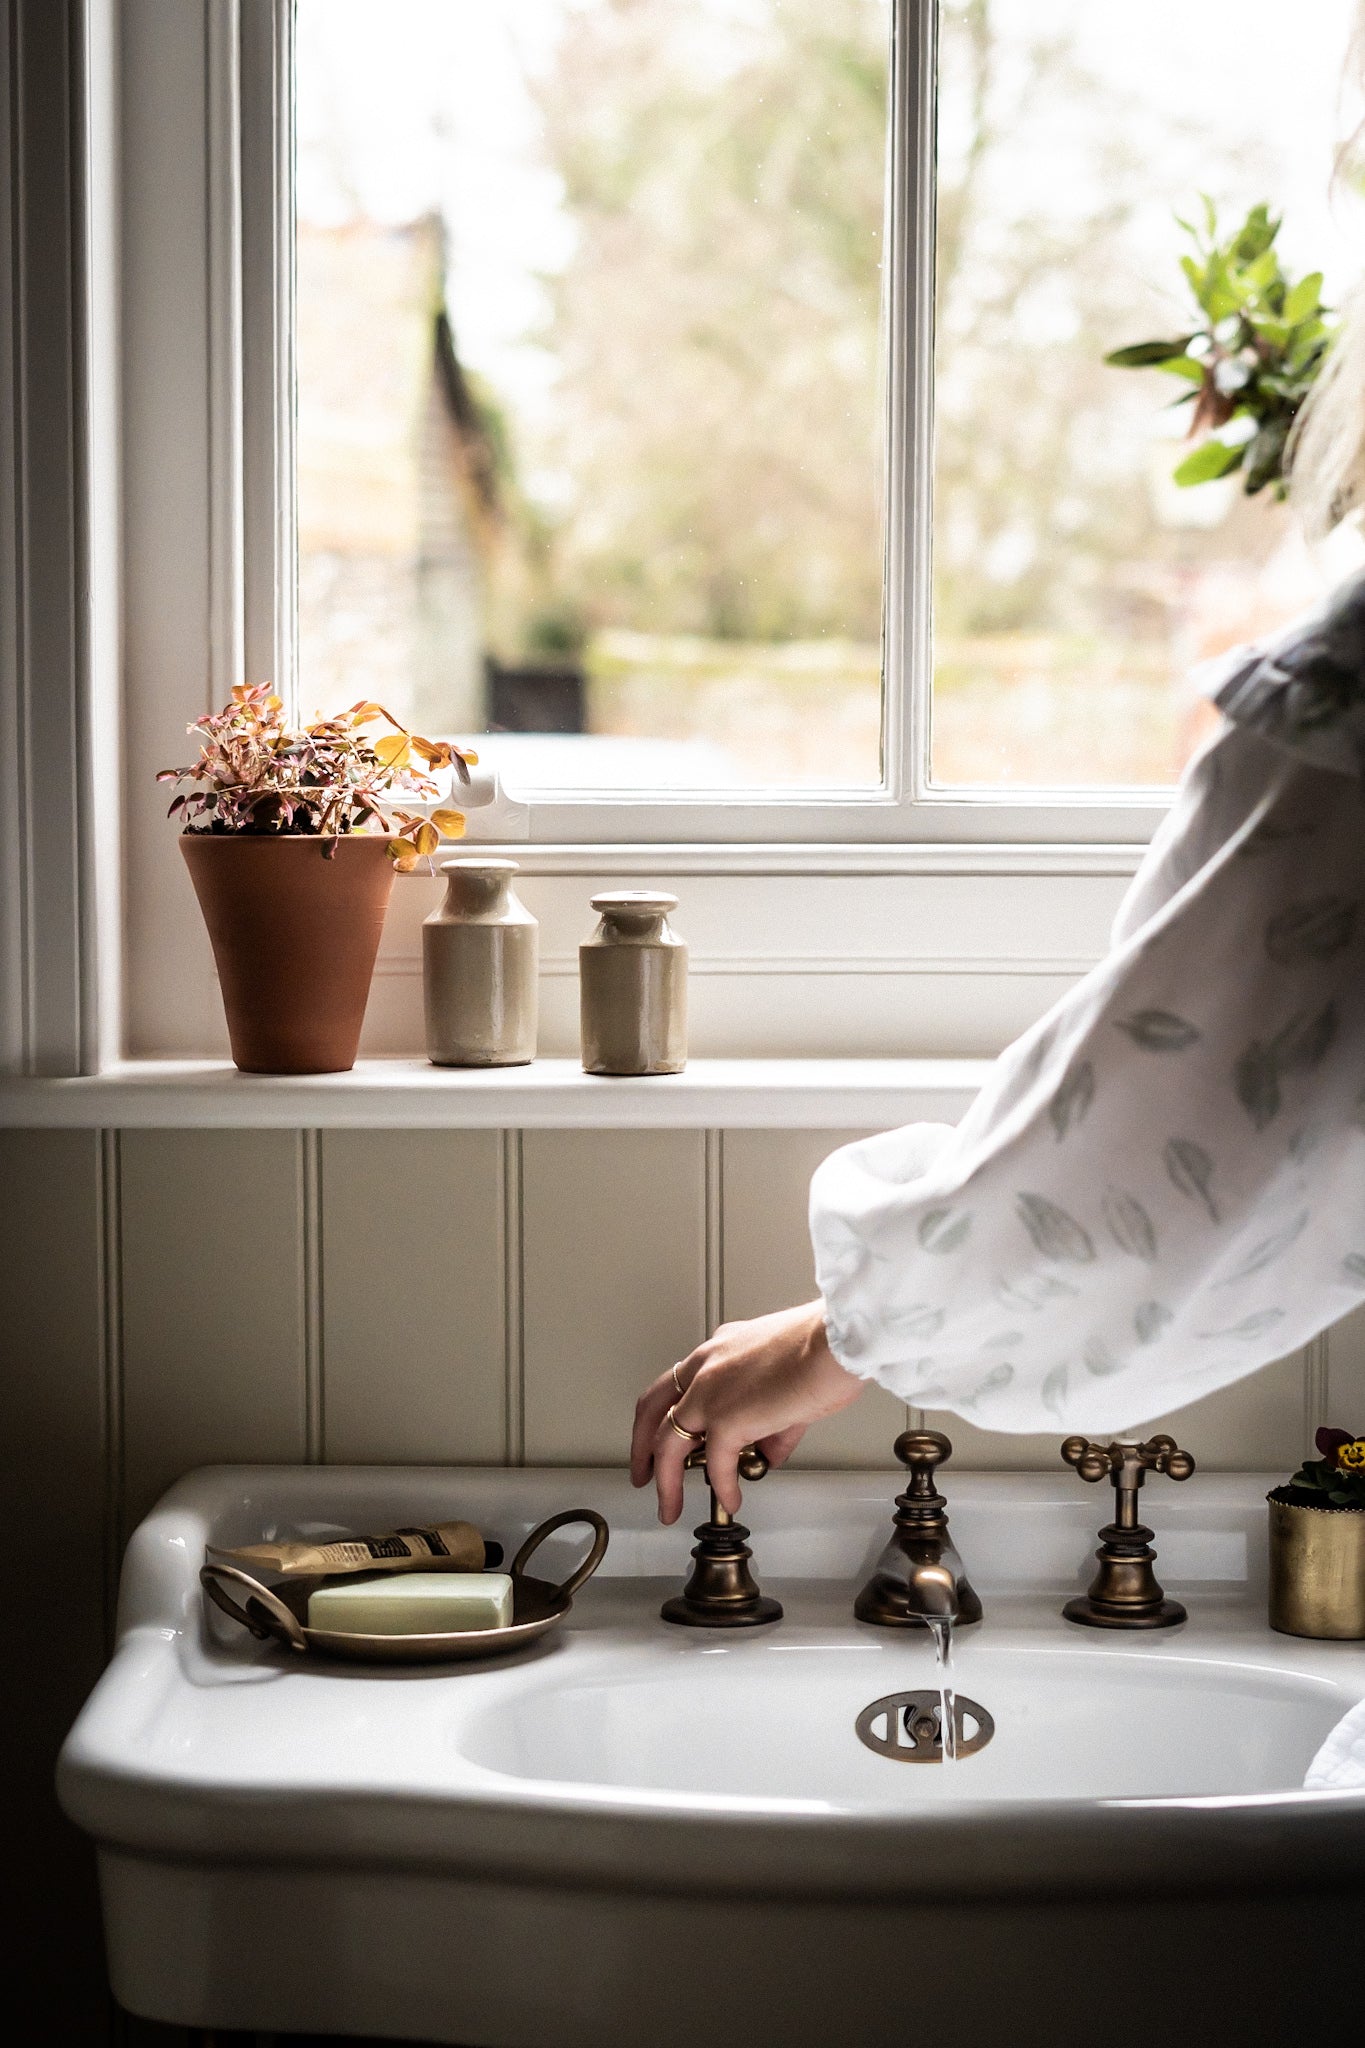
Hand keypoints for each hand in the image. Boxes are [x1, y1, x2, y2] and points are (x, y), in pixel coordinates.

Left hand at [631, 1301, 864, 1523]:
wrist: (834, 1343)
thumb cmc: (823, 1349)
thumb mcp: (786, 1383)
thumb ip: (772, 1422)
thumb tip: (768, 1453)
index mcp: (719, 1350)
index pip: (679, 1383)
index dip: (666, 1414)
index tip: (665, 1436)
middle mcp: (705, 1367)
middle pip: (652, 1409)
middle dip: (642, 1447)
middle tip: (643, 1474)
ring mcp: (710, 1393)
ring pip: (667, 1443)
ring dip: (665, 1481)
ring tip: (669, 1506)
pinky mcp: (727, 1419)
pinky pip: (715, 1465)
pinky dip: (722, 1487)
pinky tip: (730, 1500)